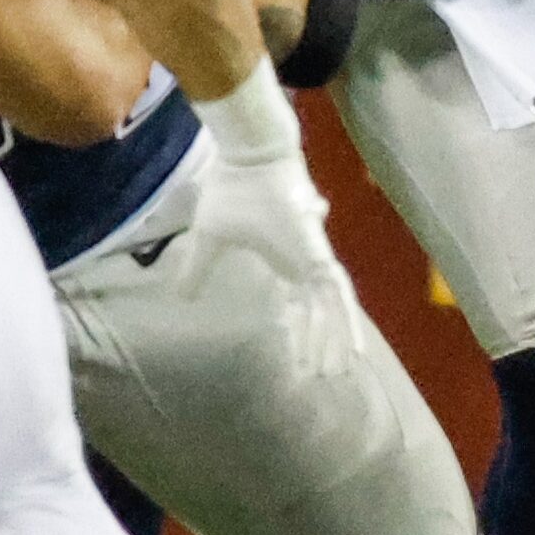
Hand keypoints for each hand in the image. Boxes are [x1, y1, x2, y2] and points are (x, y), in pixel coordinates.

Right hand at [176, 150, 360, 379]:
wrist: (247, 159)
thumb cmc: (231, 191)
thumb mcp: (207, 240)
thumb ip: (197, 270)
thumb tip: (182, 298)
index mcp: (283, 257)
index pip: (297, 303)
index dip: (298, 330)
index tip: (293, 358)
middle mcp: (304, 261)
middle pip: (318, 312)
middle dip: (318, 342)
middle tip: (317, 375)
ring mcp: (315, 259)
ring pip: (333, 310)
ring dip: (333, 341)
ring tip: (332, 373)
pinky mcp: (319, 256)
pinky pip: (340, 296)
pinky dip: (346, 324)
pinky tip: (352, 351)